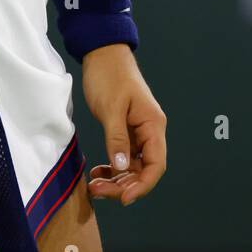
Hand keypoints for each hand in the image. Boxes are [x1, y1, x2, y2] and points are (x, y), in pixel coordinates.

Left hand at [80, 44, 166, 207]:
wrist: (102, 53)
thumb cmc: (109, 74)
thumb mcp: (111, 107)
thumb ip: (117, 138)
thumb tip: (122, 167)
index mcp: (153, 124)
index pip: (155, 164)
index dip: (142, 184)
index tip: (123, 197)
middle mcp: (149, 131)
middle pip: (143, 169)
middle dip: (123, 184)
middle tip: (99, 190)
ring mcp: (137, 131)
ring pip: (132, 165)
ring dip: (116, 178)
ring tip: (95, 184)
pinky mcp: (125, 130)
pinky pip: (123, 156)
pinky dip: (112, 166)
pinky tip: (98, 171)